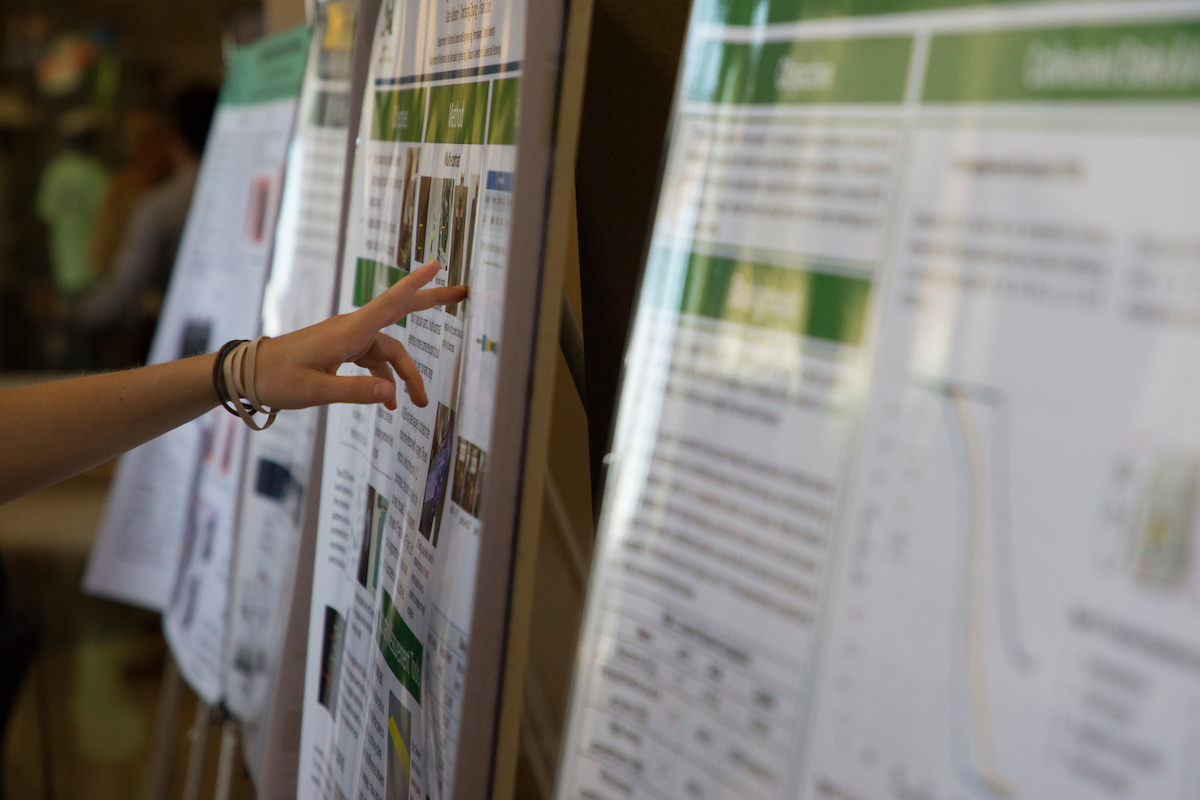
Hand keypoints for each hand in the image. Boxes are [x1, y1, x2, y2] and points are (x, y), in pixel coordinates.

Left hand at [253, 260, 465, 410]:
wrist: (249, 374)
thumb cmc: (277, 378)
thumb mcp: (315, 390)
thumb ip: (355, 391)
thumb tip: (391, 392)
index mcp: (348, 332)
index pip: (389, 303)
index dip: (415, 284)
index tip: (437, 265)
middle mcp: (352, 330)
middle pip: (400, 313)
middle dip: (431, 304)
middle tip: (462, 294)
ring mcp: (349, 339)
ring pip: (389, 350)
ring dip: (405, 374)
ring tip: (419, 402)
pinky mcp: (343, 350)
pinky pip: (374, 360)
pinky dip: (385, 379)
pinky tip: (388, 401)